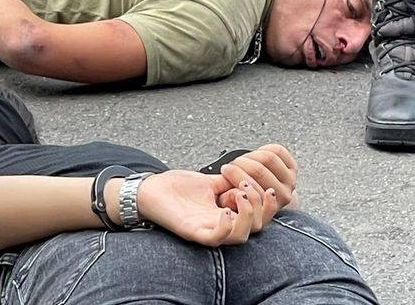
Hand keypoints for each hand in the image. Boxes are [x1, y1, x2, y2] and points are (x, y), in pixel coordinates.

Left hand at [135, 170, 261, 245]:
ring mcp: (207, 229)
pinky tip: (225, 210)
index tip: (256, 182)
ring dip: (248, 215)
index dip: (266, 201)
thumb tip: (249, 175)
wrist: (148, 189)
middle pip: (257, 228)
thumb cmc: (176, 187)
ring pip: (241, 237)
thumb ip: (230, 181)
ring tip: (240, 196)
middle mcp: (221, 224)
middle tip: (246, 186)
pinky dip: (225, 226)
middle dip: (260, 205)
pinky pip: (215, 239)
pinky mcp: (192, 231)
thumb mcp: (211, 181)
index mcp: (228, 213)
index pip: (260, 216)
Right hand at [217, 144, 297, 231]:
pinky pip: (277, 150)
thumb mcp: (235, 204)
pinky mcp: (293, 168)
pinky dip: (263, 149)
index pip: (251, 186)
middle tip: (231, 163)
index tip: (224, 170)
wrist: (268, 197)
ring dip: (250, 156)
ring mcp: (290, 181)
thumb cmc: (248, 199)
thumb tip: (226, 190)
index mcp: (269, 208)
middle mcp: (283, 196)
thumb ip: (229, 198)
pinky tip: (254, 155)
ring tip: (241, 160)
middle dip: (240, 163)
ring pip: (268, 158)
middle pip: (259, 170)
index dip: (235, 175)